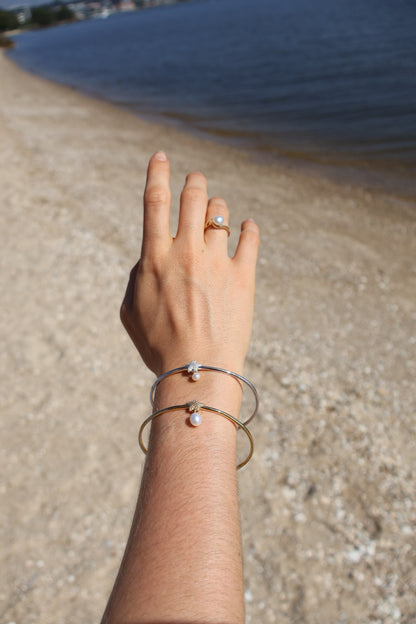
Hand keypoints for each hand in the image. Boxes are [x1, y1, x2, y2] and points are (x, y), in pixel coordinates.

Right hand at [121, 151, 259, 376]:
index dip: (158, 172)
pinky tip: (248, 227)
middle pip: (192, 198)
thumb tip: (150, 258)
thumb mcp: (129, 311)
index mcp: (155, 256)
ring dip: (217, 207)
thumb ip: (136, 276)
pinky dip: (249, 229)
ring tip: (217, 214)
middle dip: (194, 182)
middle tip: (197, 180)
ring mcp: (217, 262)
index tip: (161, 155)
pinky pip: (250, 239)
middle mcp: (186, 251)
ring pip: (220, 215)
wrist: (197, 369)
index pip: (155, 201)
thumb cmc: (158, 345)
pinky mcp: (244, 276)